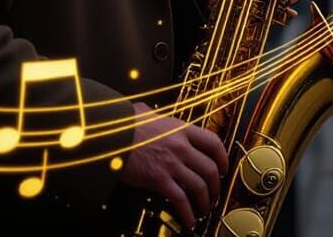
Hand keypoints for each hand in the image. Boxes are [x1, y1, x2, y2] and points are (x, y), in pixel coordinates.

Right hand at [119, 103, 228, 229]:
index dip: (223, 157)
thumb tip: (147, 111)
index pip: (213, 142)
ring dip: (205, 200)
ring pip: (200, 186)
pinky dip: (187, 213)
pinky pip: (180, 199)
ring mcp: (171, 163)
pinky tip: (188, 220)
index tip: (223, 167)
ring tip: (204, 208)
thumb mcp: (144, 113)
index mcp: (180, 129)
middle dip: (216, 184)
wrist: (108, 134)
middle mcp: (181, 146)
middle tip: (214, 193)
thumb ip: (153, 115)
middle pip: (210, 168)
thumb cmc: (124, 123)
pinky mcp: (158, 180)